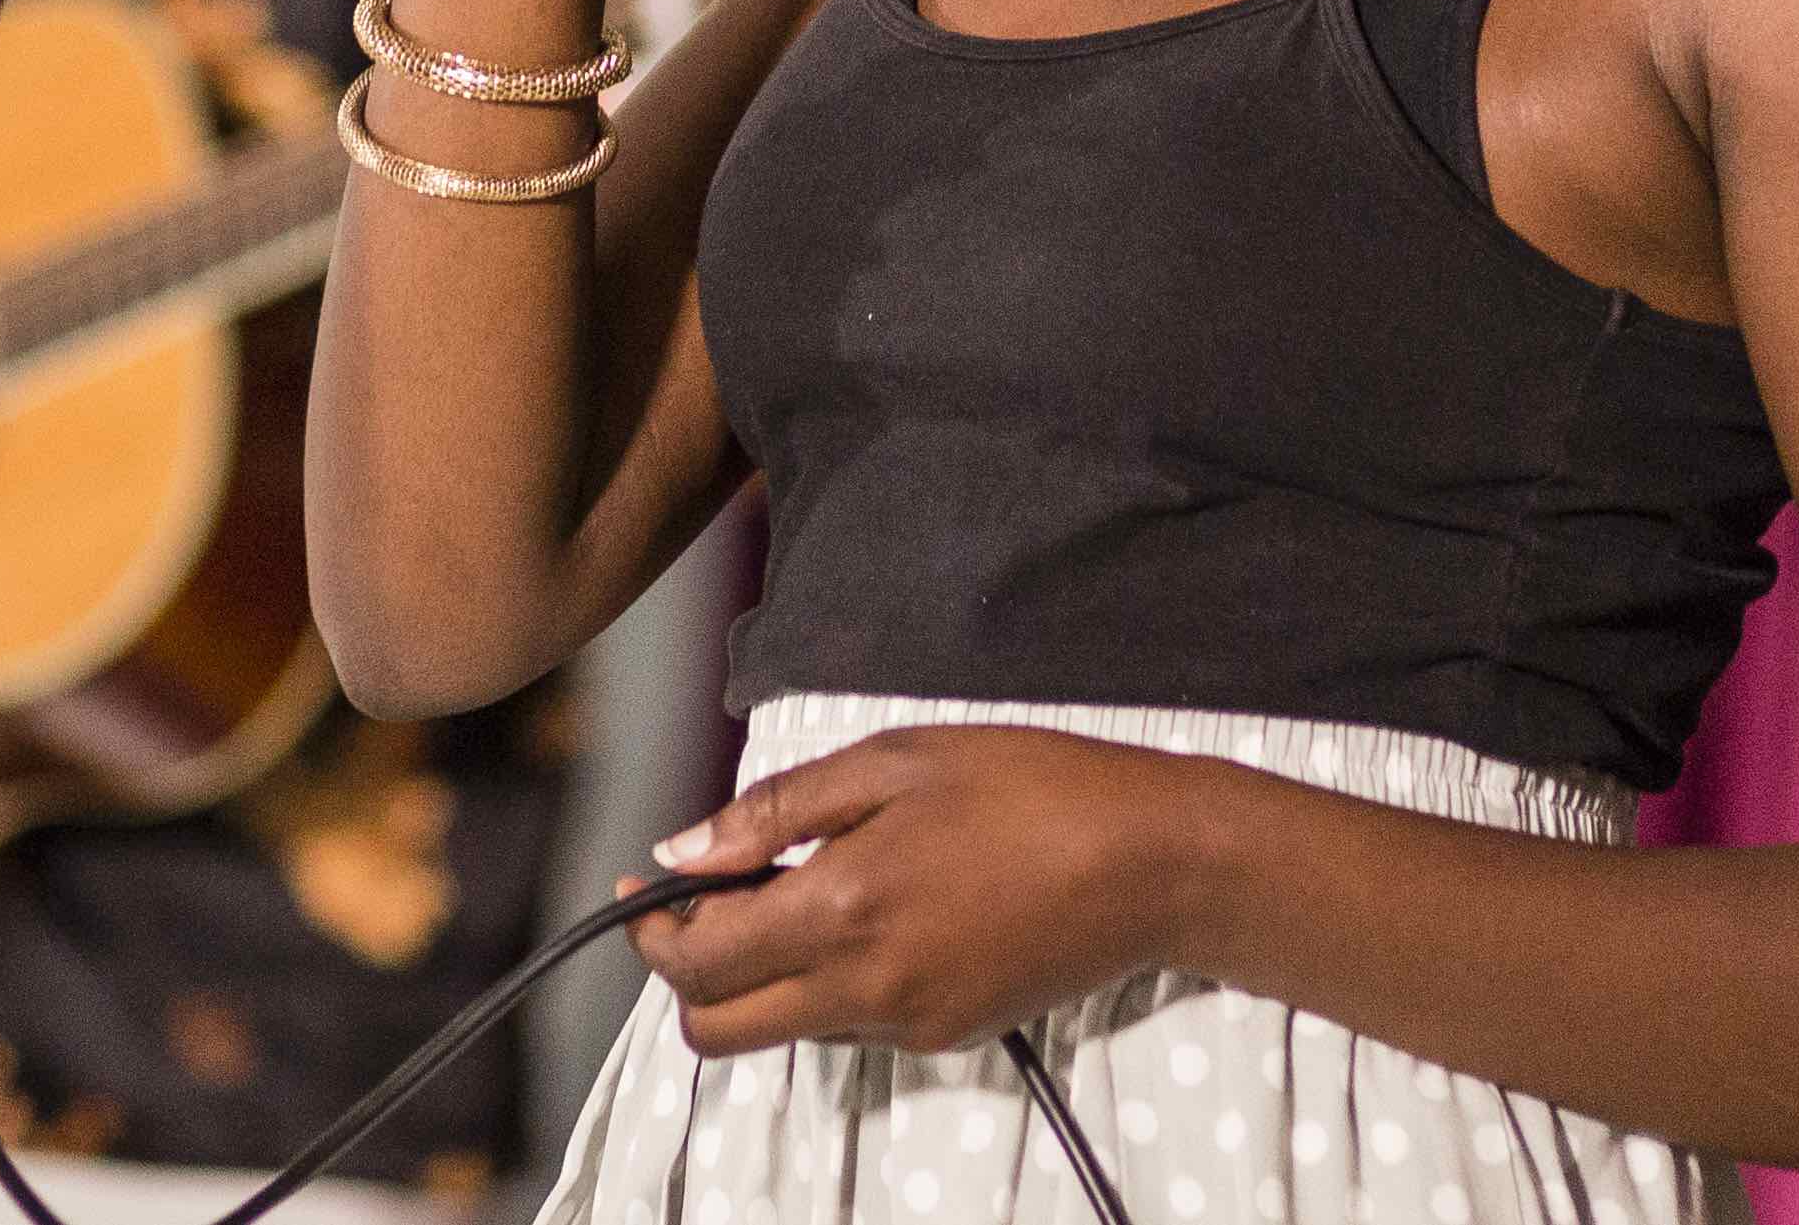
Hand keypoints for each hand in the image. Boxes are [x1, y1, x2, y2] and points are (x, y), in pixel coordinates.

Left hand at [624, 728, 1229, 1056]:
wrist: (1152, 862)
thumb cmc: (1027, 787)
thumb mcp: (892, 762)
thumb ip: (774, 811)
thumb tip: (681, 850)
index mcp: (840, 913)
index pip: (695, 963)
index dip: (650, 929)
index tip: (646, 886)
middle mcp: (864, 990)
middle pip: (719, 1031)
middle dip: (689, 974)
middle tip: (707, 900)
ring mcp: (909, 1025)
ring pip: (784, 1029)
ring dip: (762, 975)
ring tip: (802, 884)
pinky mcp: (948, 1036)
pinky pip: (850, 1025)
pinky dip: (828, 981)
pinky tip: (869, 909)